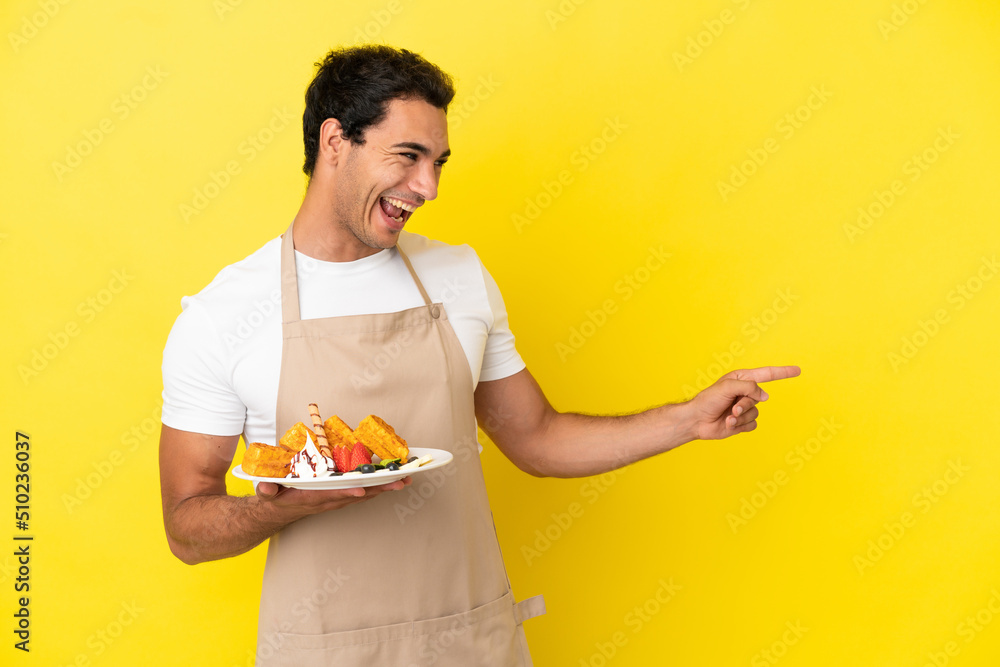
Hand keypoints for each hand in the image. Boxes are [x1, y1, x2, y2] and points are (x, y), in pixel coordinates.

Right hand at [254, 476, 412, 519]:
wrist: (278, 510)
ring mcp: (336, 499)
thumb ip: (266, 490)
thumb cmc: (275, 497)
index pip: (332, 494)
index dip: (346, 492)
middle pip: (357, 494)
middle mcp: (328, 499)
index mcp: (312, 497)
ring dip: (384, 487)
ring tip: (405, 479)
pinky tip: (391, 479)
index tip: (362, 490)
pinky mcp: (339, 496)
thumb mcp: (267, 493)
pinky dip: (377, 486)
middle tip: (401, 482)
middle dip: (379, 489)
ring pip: (363, 493)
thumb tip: (264, 487)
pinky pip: (361, 491)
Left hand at [686, 366, 800, 439]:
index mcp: (742, 379)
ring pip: (756, 413)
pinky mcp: (742, 422)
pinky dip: (740, 425)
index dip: (783, 372)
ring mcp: (744, 408)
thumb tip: (765, 396)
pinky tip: (728, 424)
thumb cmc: (708, 400)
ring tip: (727, 417)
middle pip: (759, 398)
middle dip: (745, 405)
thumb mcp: (728, 387)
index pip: (767, 374)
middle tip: (731, 408)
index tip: (798, 370)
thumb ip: (749, 387)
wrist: (697, 420)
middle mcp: (744, 392)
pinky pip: (752, 424)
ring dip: (741, 417)